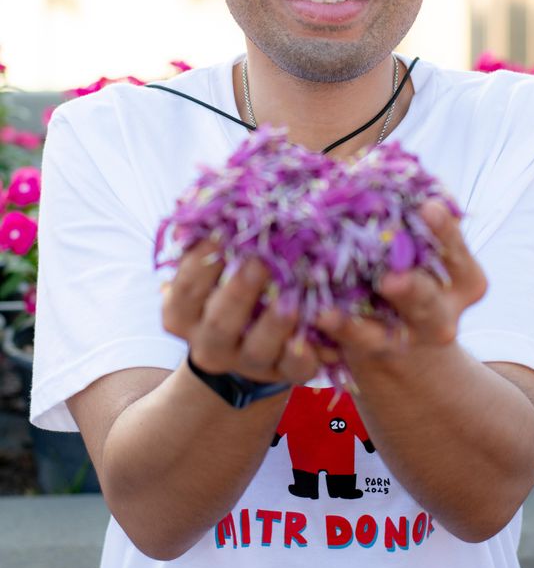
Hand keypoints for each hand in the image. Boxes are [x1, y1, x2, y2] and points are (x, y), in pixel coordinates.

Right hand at [162, 241, 318, 385]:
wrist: (243, 349)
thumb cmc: (227, 289)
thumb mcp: (208, 270)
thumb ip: (209, 240)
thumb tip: (210, 192)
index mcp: (184, 315)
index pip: (187, 288)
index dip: (201, 262)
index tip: (220, 231)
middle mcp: (210, 343)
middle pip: (220, 321)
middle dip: (239, 291)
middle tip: (259, 260)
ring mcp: (246, 363)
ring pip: (258, 348)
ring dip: (275, 323)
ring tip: (292, 298)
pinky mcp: (283, 375)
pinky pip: (293, 372)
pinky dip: (303, 356)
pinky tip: (315, 338)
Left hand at [316, 200, 486, 364]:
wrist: (406, 345)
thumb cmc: (411, 267)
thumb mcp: (420, 243)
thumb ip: (408, 210)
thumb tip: (375, 156)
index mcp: (461, 277)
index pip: (453, 249)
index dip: (444, 230)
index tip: (429, 208)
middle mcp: (440, 312)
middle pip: (427, 301)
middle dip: (411, 290)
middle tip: (392, 278)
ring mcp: (406, 339)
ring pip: (382, 334)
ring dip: (356, 324)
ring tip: (333, 310)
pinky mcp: (372, 355)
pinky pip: (351, 345)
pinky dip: (333, 332)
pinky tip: (313, 319)